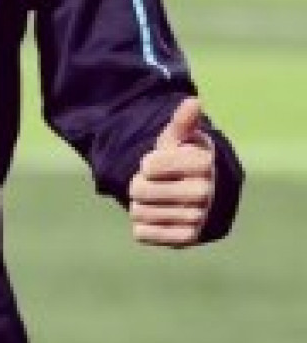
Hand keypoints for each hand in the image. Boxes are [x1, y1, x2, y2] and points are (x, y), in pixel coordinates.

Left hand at [128, 97, 214, 247]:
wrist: (204, 196)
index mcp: (201, 164)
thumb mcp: (180, 139)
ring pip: (139, 212)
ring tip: (156, 199)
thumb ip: (182, 122)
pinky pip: (143, 233)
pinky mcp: (186, 240)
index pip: (148, 165)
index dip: (147, 163)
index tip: (158, 163)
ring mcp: (196, 219)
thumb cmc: (184, 160)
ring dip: (140, 205)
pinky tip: (155, 218)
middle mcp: (204, 193)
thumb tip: (193, 101)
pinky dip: (142, 226)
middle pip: (139, 189)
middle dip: (138, 184)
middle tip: (153, 183)